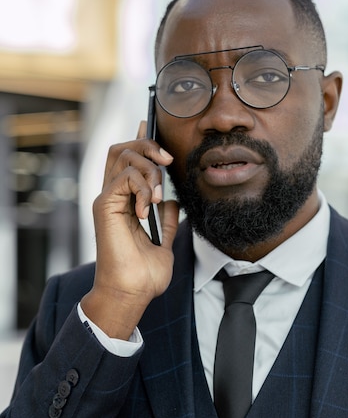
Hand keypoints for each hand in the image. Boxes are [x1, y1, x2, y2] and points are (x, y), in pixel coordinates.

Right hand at [81, 122, 179, 339]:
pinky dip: (143, 187)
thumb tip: (172, 200)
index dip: (139, 140)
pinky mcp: (105, 205)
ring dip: (149, 169)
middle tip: (167, 160)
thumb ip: (166, 219)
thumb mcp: (163, 241)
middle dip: (147, 145)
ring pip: (124, 155)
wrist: (132, 292)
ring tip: (158, 196)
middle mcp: (112, 196)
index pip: (127, 160)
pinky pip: (126, 177)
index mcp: (123, 202)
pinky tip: (148, 209)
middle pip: (122, 149)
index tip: (149, 125)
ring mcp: (107, 199)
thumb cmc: (144, 273)